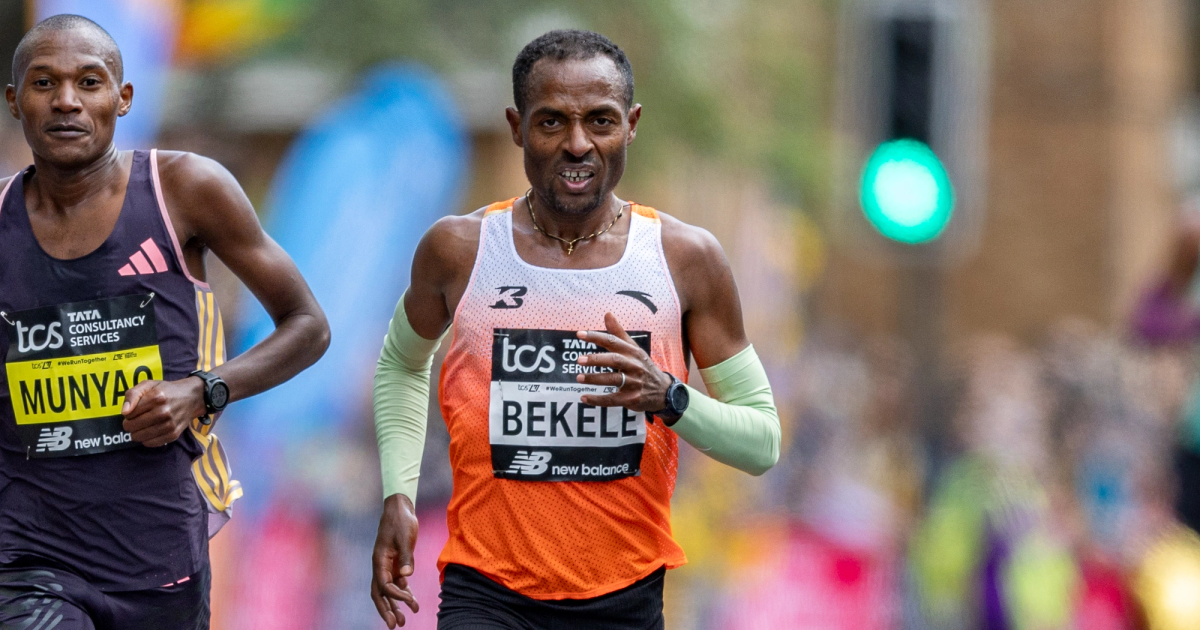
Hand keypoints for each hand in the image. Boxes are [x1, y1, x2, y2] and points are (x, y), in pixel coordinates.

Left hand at [121, 377, 206, 446]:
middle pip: (132, 426)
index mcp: (156, 397)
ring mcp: (170, 424)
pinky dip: (146, 440)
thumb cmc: (166, 390)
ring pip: (139, 437)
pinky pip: (151, 443)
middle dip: (130, 424)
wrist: (192, 397)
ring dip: (136, 433)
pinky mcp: (174, 434)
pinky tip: (150, 432)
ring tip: (142, 426)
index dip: (128, 413)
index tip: (135, 411)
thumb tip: (124, 412)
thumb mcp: (148, 385)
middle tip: (136, 420)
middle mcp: (164, 412)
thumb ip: (132, 394)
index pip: (129, 413)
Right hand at [372, 493, 419, 627]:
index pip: (385, 586)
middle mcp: (380, 565)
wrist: (400, 507)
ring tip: (403, 620)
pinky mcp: (395, 562)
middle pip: (379, 594)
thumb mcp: (405, 537)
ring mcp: (386, 564)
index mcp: (379, 560)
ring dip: (394, 605)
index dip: (397, 596)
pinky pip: (396, 582)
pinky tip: (410, 600)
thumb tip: (407, 577)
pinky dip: (403, 592)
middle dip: (386, 610)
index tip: (411, 602)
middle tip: (394, 626)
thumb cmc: (401, 521)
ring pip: (387, 590)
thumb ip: (406, 556)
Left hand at [575, 312, 670, 410]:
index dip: (596, 337)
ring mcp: (634, 383)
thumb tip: (607, 313)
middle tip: (579, 360)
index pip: (613, 341)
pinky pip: (612, 399)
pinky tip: (584, 398)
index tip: (579, 334)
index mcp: (633, 352)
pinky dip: (597, 400)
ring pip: (613, 380)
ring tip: (579, 378)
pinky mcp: (631, 399)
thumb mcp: (634, 349)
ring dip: (595, 379)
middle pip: (615, 360)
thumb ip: (619, 333)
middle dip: (596, 359)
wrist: (664, 391)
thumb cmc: (644, 367)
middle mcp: (634, 366)